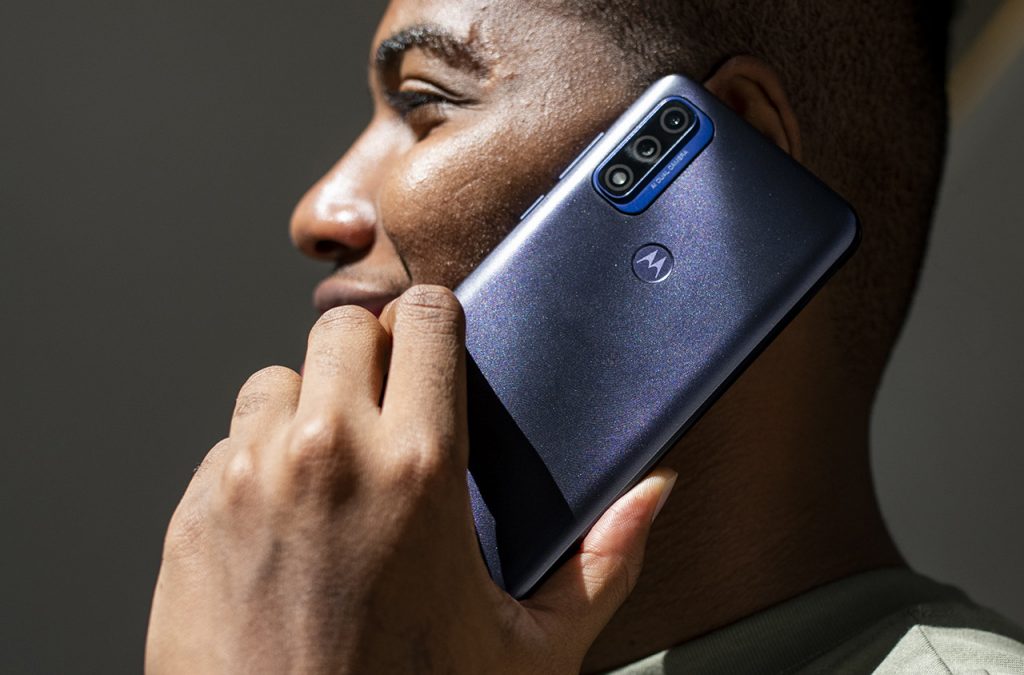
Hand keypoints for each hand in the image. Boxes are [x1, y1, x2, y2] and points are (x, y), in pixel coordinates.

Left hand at [145, 285, 676, 672]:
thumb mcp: (534, 648)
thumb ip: (606, 560)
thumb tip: (650, 493)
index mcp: (419, 467)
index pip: (426, 317)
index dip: (439, 326)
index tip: (441, 350)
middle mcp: (328, 455)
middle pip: (344, 327)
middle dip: (372, 355)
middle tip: (390, 410)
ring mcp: (250, 478)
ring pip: (278, 379)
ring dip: (308, 406)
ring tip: (337, 469)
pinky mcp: (195, 512)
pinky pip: (228, 445)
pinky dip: (257, 462)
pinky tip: (288, 520)